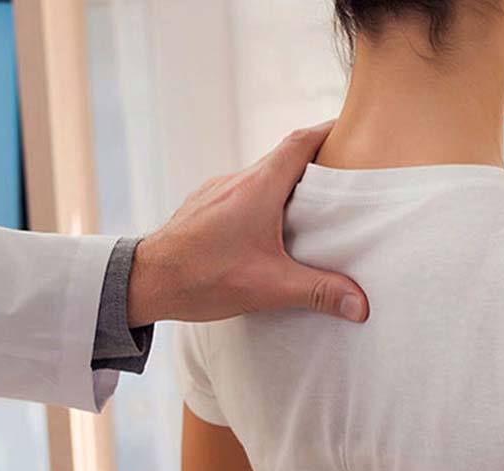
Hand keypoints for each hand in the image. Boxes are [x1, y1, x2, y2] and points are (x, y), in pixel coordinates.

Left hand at [127, 121, 367, 325]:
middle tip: (344, 177)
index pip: (300, 142)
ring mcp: (216, 191)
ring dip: (287, 185)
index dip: (329, 132)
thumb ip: (318, 292)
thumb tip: (359, 305)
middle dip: (316, 163)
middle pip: (284, 157)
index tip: (351, 133)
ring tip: (311, 209)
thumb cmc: (201, 277)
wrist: (143, 282)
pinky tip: (268, 229)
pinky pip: (242, 193)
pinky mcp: (203, 206)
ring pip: (262, 176)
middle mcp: (236, 181)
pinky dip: (263, 200)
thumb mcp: (269, 287)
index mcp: (258, 188)